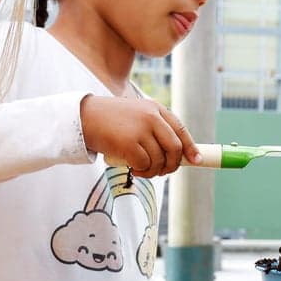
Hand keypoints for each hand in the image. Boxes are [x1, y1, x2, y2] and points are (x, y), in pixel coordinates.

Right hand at [80, 95, 200, 175]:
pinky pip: (145, 164)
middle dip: (172, 164)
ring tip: (143, 169)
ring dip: (154, 171)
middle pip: (175, 148)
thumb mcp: (136, 116)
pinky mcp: (129, 143)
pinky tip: (134, 169)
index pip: (180, 129)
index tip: (196, 160)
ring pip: (160, 159)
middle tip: (163, 171)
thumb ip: (155, 128)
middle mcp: (151, 117)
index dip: (190, 147)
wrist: (83, 117)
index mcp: (155, 108)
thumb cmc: (110, 120)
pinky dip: (142, 171)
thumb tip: (176, 154)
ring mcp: (141, 129)